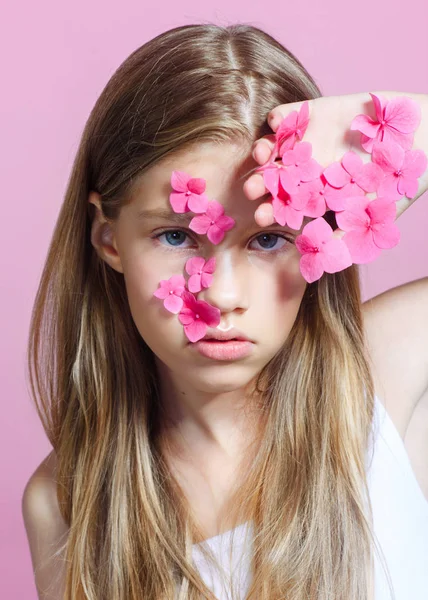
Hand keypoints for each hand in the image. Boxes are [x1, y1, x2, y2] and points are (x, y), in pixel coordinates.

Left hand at [243, 92, 427, 235]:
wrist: (424, 138)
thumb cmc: (400, 180)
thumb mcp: (375, 213)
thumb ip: (346, 235)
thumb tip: (321, 263)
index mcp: (316, 193)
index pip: (285, 205)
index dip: (272, 211)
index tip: (262, 218)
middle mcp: (307, 167)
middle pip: (274, 177)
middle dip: (260, 184)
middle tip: (250, 190)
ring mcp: (309, 140)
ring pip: (275, 146)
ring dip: (264, 150)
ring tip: (261, 154)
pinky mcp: (316, 114)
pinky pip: (290, 115)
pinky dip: (279, 118)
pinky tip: (275, 124)